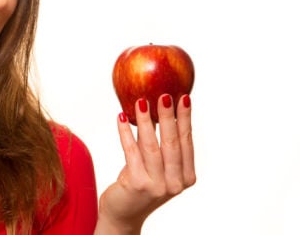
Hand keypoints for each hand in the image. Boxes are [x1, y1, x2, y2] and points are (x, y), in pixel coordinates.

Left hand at [96, 94, 195, 233]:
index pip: (187, 142)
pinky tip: (122, 118)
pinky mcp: (138, 184)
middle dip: (168, 116)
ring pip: (152, 146)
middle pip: (172, 142)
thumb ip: (158, 145)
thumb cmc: (140, 185)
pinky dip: (126, 133)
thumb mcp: (155, 167)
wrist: (123, 214)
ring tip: (140, 101)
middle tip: (164, 94)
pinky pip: (131, 152)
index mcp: (186, 177)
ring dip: (146, 121)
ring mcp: (158, 185)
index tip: (184, 97)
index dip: (185, 119)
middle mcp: (175, 182)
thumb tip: (152, 108)